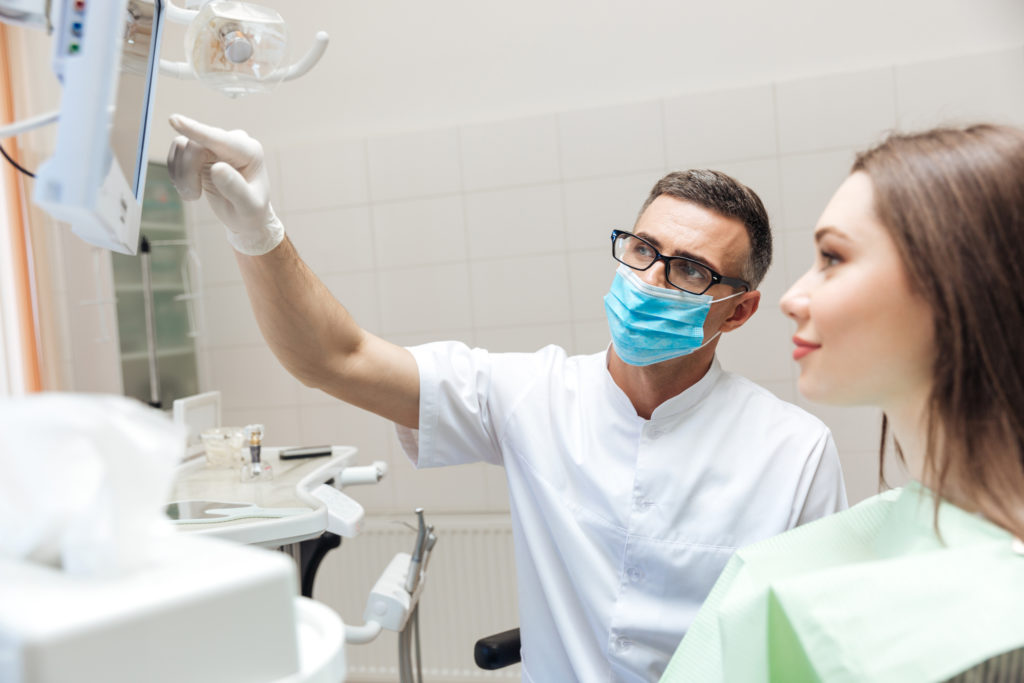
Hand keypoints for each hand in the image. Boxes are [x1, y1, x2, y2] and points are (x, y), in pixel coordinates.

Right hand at [167, 114, 284, 254]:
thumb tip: (217, 168)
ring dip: (181, 175)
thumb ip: (235, 188)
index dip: (196, 131)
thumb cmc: (251, 211)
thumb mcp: (248, 207)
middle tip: (192, 196)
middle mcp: (232, 142)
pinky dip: (177, 173)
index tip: (174, 120)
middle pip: (196, 146)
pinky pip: (177, 153)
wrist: (245, 215)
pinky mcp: (200, 150)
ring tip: (193, 195)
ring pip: (182, 147)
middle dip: (188, 172)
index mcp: (250, 151)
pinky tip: (189, 189)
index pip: (219, 139)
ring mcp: (215, 144)